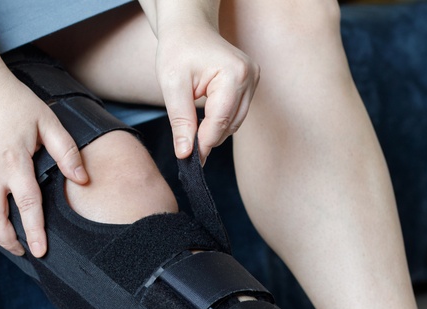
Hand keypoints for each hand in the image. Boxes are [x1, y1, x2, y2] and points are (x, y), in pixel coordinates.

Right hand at [0, 67, 87, 256]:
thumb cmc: (14, 102)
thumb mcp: (48, 122)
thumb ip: (67, 152)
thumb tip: (82, 179)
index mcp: (15, 162)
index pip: (27, 206)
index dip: (34, 232)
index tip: (40, 251)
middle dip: (9, 241)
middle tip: (22, 250)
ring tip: (4, 238)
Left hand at [155, 21, 258, 161]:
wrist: (188, 28)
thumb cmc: (178, 50)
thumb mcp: (173, 86)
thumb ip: (180, 121)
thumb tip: (185, 154)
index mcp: (234, 74)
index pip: (220, 121)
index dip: (204, 144)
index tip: (190, 161)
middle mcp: (250, 77)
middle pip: (230, 124)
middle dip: (208, 138)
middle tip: (187, 150)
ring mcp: (254, 80)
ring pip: (234, 122)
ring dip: (214, 131)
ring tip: (192, 132)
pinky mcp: (250, 84)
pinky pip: (236, 113)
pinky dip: (220, 121)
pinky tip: (204, 121)